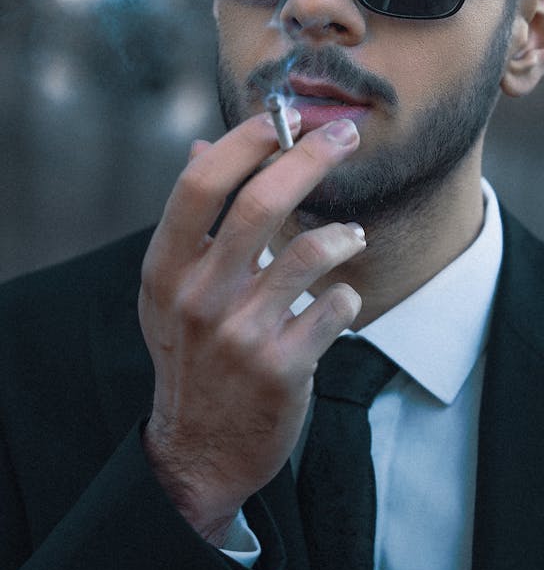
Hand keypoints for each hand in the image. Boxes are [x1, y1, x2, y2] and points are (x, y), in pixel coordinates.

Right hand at [139, 111, 364, 543]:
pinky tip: (339, 300)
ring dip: (342, 234)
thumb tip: (201, 146)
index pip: (198, 187)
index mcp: (166, 270)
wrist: (200, 451)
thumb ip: (191, 221)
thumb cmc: (193, 356)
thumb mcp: (172, 290)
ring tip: (352, 236)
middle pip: (259, 204)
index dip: (244, 142)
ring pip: (310, 252)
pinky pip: (335, 306)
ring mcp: (241, 334)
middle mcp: (198, 297)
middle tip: (346, 136)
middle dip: (310, 158)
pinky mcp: (283, 367)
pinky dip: (346, 294)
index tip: (282, 118)